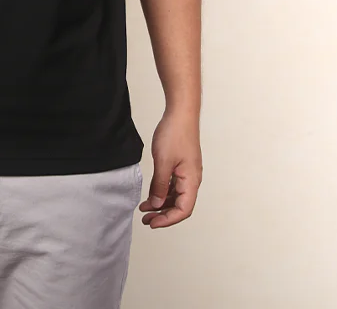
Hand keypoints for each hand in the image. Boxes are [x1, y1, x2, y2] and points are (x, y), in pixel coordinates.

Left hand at [138, 108, 201, 228]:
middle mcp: (192, 179)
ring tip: (144, 208)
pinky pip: (173, 185)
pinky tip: (151, 193)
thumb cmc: (175, 134)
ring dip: (161, 203)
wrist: (180, 113)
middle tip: (145, 219)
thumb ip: (160, 185)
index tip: (152, 223)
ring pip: (175, 195)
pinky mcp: (181, 165)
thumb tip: (156, 205)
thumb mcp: (163, 162)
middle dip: (162, 214)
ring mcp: (187, 172)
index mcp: (191, 181)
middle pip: (180, 205)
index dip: (168, 220)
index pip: (183, 210)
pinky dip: (162, 191)